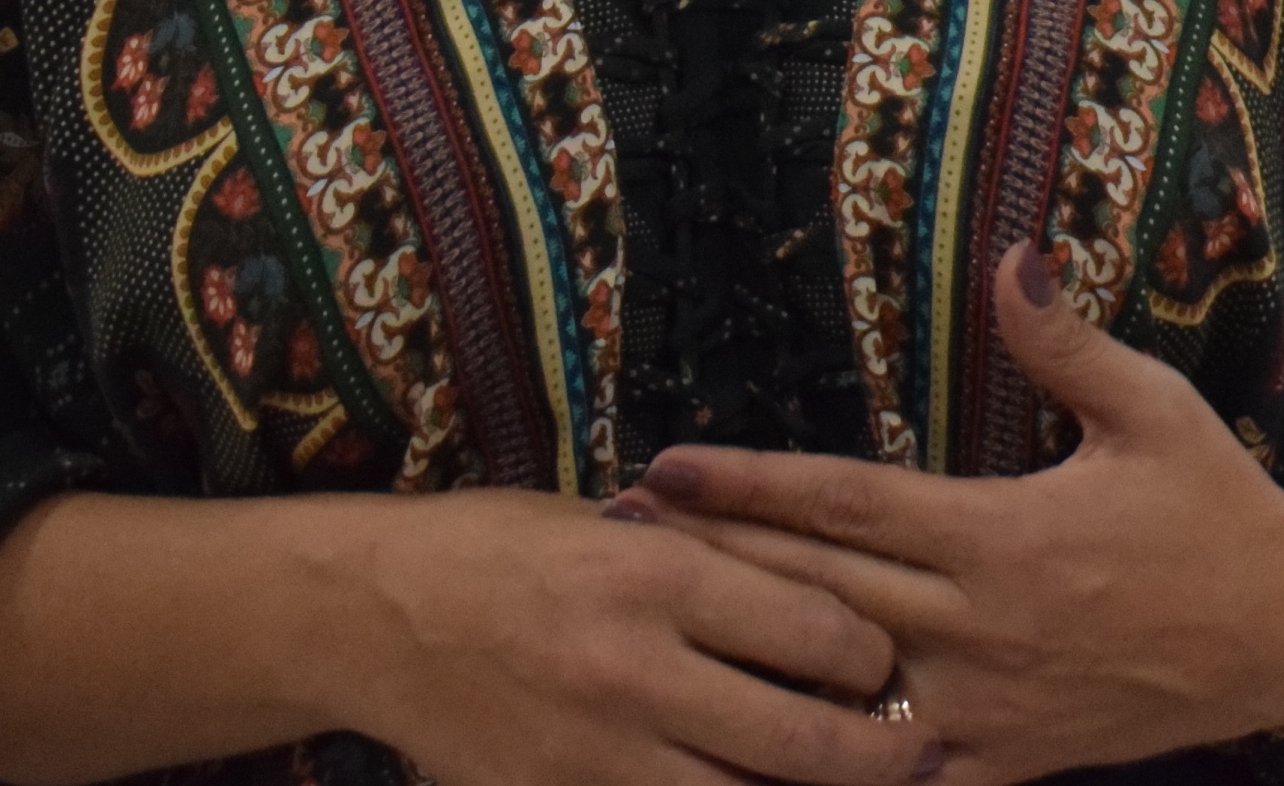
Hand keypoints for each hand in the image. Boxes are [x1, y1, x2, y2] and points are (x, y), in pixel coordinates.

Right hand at [336, 488, 934, 785]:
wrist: (369, 615)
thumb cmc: (501, 548)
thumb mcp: (616, 522)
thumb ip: (714, 560)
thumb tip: (823, 594)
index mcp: (661, 577)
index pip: (821, 632)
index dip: (871, 655)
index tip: (881, 660)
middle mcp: (637, 671)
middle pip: (802, 742)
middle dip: (878, 757)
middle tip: (914, 755)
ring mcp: (593, 755)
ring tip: (843, 785)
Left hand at [625, 246, 1283, 784]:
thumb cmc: (1219, 507)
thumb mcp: (1153, 408)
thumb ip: (1065, 341)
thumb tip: (1011, 257)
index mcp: (1002, 534)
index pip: (847, 502)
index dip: (747, 485)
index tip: (663, 467)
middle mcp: (978, 624)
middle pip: (813, 591)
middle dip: (707, 561)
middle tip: (611, 539)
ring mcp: (984, 704)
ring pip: (835, 684)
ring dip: (741, 655)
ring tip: (657, 631)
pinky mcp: (1003, 760)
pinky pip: (896, 772)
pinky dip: (823, 763)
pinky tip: (755, 746)